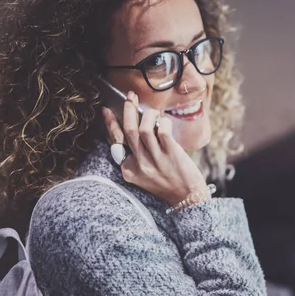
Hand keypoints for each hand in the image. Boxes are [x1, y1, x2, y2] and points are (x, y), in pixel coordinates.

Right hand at [102, 91, 208, 205]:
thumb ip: (138, 156)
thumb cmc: (168, 184)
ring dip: (148, 114)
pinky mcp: (171, 154)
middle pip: (128, 131)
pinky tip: (165, 122)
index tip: (106, 110)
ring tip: (153, 112)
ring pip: (144, 128)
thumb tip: (137, 127)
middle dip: (128, 109)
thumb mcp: (144, 175)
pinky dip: (162, 122)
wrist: (187, 199)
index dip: (110, 124)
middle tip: (130, 96)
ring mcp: (155, 160)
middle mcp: (140, 165)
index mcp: (129, 170)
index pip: (116, 142)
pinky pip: (162, 130)